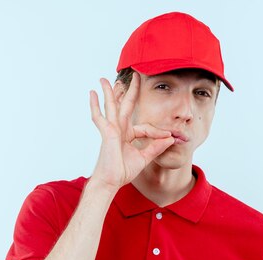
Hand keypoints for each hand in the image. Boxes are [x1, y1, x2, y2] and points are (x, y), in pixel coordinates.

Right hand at [89, 72, 173, 189]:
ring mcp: (112, 129)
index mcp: (128, 135)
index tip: (169, 137)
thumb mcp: (144, 158)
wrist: (112, 181)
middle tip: (135, 75)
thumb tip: (170, 139)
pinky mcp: (106, 132)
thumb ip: (156, 147)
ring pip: (111, 106)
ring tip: (105, 78)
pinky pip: (99, 116)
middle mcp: (119, 129)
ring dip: (109, 91)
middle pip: (126, 106)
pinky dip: (95, 105)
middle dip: (131, 91)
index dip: (158, 132)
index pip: (145, 127)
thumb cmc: (123, 171)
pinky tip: (92, 93)